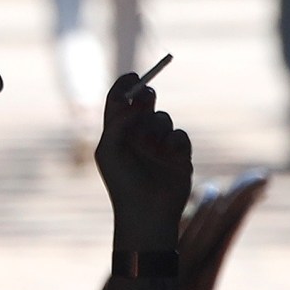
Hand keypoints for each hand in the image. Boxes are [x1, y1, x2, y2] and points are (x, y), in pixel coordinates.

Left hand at [95, 72, 191, 251]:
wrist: (146, 213)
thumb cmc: (122, 184)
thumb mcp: (109, 150)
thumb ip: (118, 121)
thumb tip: (133, 97)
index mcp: (117, 133)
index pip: (119, 100)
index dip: (125, 85)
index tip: (133, 76)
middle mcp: (138, 135)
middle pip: (143, 103)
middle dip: (145, 95)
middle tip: (146, 94)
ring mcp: (160, 144)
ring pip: (163, 118)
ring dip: (156, 128)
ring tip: (150, 147)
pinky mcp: (179, 155)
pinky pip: (180, 135)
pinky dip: (173, 143)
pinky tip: (168, 157)